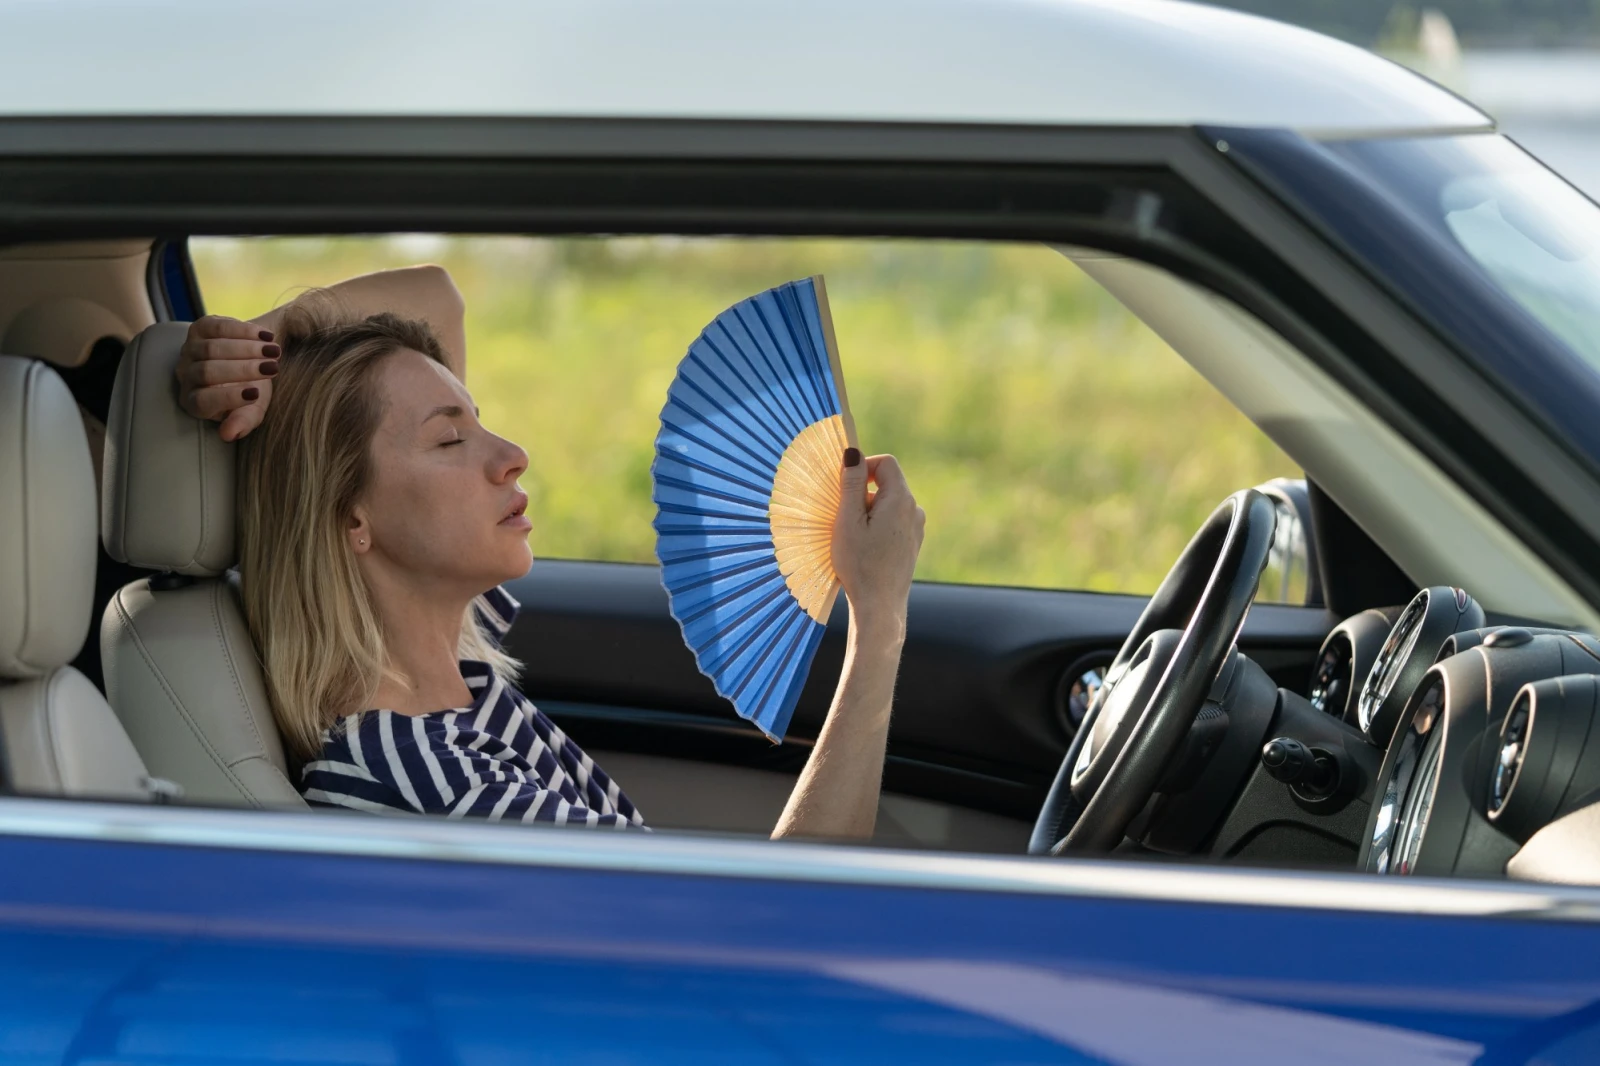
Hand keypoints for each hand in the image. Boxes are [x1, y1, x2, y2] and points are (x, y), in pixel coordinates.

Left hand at [176, 316, 280, 441]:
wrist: (252, 360)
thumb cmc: (251, 391)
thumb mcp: (253, 410)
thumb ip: (242, 422)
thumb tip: (228, 435)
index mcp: (194, 402)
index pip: (203, 401)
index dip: (227, 397)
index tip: (256, 393)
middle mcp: (186, 375)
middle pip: (206, 372)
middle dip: (242, 369)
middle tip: (273, 368)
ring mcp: (189, 350)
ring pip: (211, 348)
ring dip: (246, 348)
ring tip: (274, 351)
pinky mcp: (199, 329)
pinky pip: (215, 327)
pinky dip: (242, 330)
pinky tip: (266, 336)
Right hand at [832, 448, 924, 638]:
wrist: (880, 607)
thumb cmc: (860, 565)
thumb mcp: (848, 521)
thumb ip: (852, 484)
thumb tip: (853, 452)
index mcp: (901, 500)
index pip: (885, 463)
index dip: (863, 467)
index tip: (844, 486)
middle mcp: (914, 510)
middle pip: (887, 483)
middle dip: (863, 493)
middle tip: (844, 519)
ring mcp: (916, 528)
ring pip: (888, 503)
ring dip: (868, 511)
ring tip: (854, 538)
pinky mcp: (912, 543)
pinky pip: (893, 521)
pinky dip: (877, 525)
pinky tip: (865, 548)